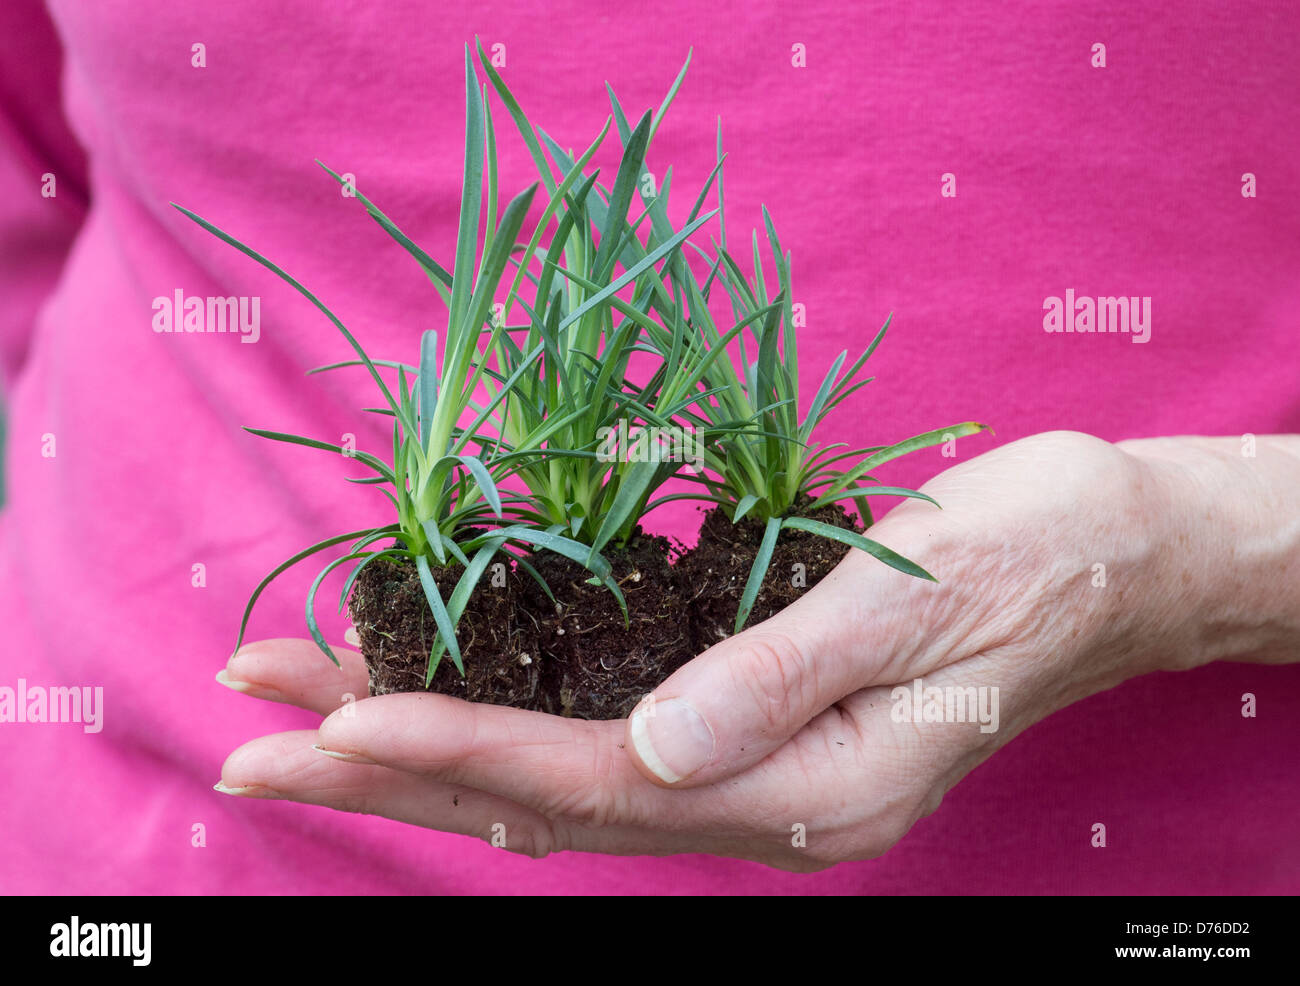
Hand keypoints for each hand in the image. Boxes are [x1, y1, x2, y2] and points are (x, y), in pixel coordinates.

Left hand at [216, 430, 1294, 869]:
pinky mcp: (742, 714)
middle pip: (544, 799)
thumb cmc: (1035, 556)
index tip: (338, 722)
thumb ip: (783, 678)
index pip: (598, 785)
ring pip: (554, 773)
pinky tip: (429, 691)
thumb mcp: (921, 606)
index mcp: (811, 790)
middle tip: (247, 746)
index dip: (462, 750)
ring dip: (425, 742)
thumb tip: (652, 748)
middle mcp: (761, 798)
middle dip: (393, 769)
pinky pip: (595, 734)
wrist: (1115, 551)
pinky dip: (498, 715)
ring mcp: (746, 765)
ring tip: (299, 713)